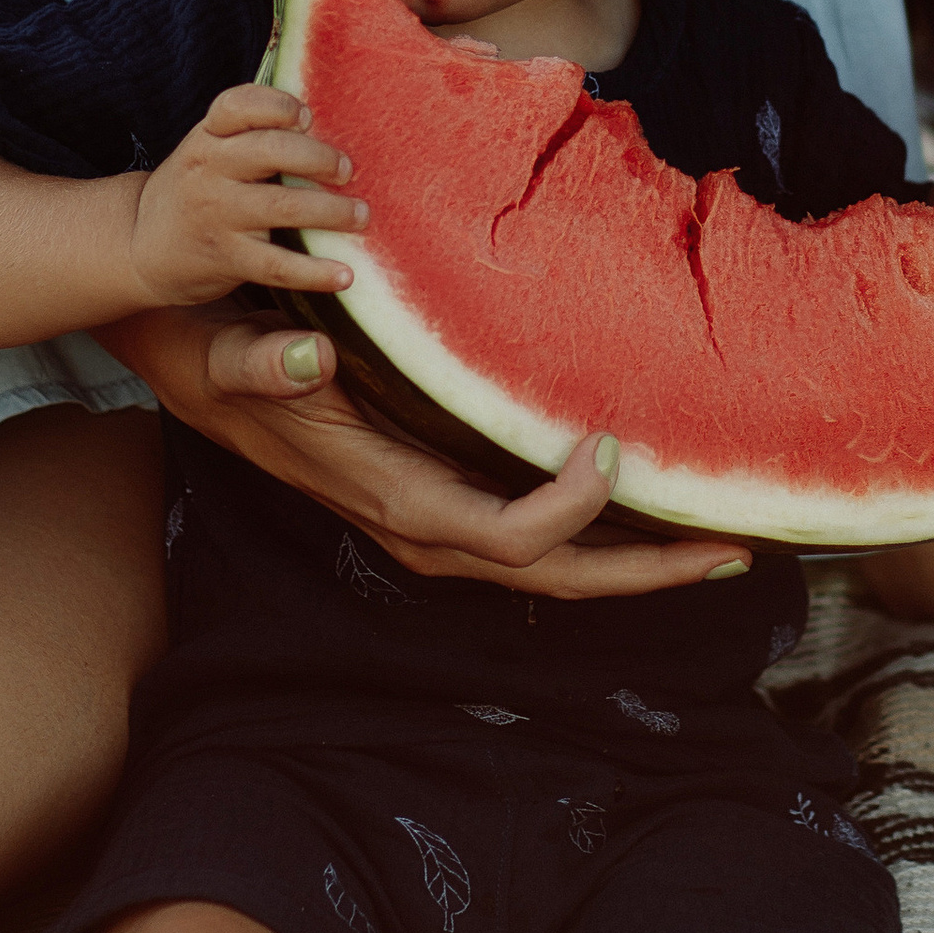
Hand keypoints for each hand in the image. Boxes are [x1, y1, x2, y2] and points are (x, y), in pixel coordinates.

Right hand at [107, 303, 758, 597]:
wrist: (197, 373)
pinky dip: (600, 529)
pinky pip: (537, 533)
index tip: (607, 444)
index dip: (565, 509)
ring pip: (552, 566)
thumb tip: (305, 362)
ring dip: (637, 559)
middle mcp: (424, 527)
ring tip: (721, 542)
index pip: (500, 537)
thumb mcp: (231, 356)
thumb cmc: (224, 359)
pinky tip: (652, 506)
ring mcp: (439, 520)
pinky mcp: (447, 496)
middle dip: (644, 573)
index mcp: (391, 500)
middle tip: (735, 552)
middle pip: (551, 576)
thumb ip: (263, 366)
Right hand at [122, 88, 367, 311]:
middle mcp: (209, 169)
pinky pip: (277, 265)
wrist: (140, 245)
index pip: (237, 106)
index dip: (276, 106)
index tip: (307, 116)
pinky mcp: (225, 258)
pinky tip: (346, 275)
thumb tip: (328, 124)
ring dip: (331, 211)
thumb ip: (253, 134)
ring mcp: (216, 214)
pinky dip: (315, 272)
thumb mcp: (209, 149)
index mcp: (209, 136)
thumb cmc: (197, 188)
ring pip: (282, 206)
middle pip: (270, 151)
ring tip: (361, 216)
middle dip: (319, 158)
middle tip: (348, 170)